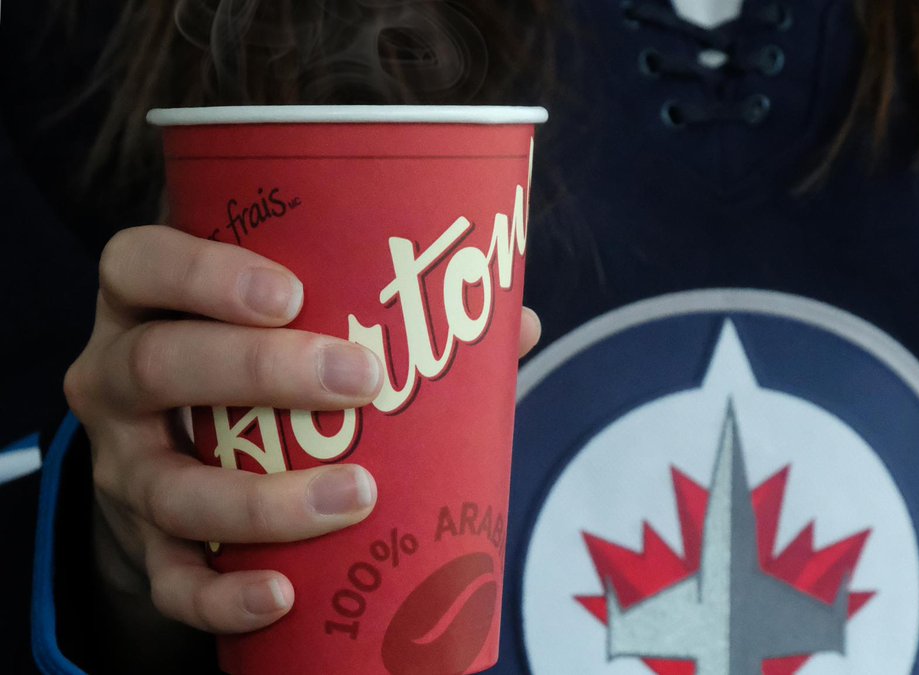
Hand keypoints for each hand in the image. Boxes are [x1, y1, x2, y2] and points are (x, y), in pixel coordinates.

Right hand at [65, 225, 540, 635]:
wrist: (176, 466)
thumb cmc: (253, 375)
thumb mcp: (289, 327)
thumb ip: (389, 317)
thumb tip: (519, 324)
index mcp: (148, 305)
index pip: (138, 263)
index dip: (203, 274)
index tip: (290, 293)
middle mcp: (117, 380)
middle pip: (158, 365)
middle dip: (259, 372)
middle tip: (360, 380)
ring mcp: (123, 467)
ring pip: (168, 485)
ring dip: (262, 498)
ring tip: (356, 494)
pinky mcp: (141, 544)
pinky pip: (168, 579)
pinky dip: (221, 595)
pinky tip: (281, 593)